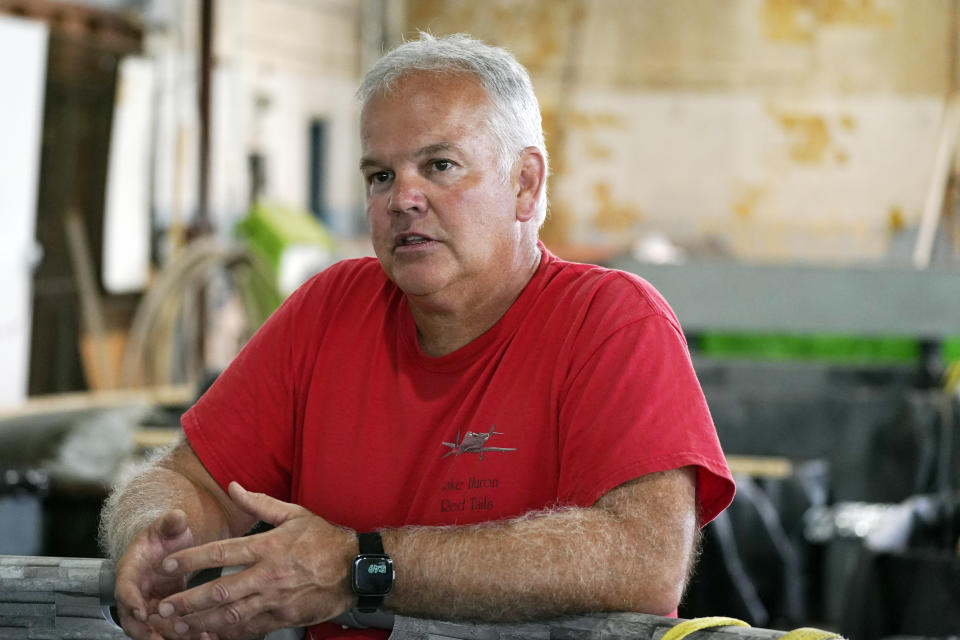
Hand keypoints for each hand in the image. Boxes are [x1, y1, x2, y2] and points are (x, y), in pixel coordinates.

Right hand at [114, 510, 197, 639]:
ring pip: (150, 628)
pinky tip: (204, 638)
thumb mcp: (169, 526)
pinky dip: (182, 634)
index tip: (142, 613)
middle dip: (145, 630)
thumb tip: (177, 516)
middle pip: (132, 617)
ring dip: (166, 636)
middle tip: (161, 639)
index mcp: (131, 569)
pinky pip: (168, 628)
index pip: (124, 588)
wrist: (170, 547)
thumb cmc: (165, 536)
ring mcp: (147, 603)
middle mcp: (135, 591)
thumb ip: (171, 522)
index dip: (131, 601)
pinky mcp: (162, 612)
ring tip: (190, 639)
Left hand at [155, 482, 356, 639]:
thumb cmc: (324, 540)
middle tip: (164, 608)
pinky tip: (212, 635)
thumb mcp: (294, 514)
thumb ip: (260, 504)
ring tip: (179, 627)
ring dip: (202, 623)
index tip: (168, 565)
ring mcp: (276, 599)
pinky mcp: (285, 617)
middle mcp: (269, 574)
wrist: (356, 568)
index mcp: (269, 546)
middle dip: (188, 601)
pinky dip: (230, 634)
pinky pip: (252, 629)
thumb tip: (233, 487)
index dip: (191, 559)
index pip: (221, 552)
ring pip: (232, 615)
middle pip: (220, 590)